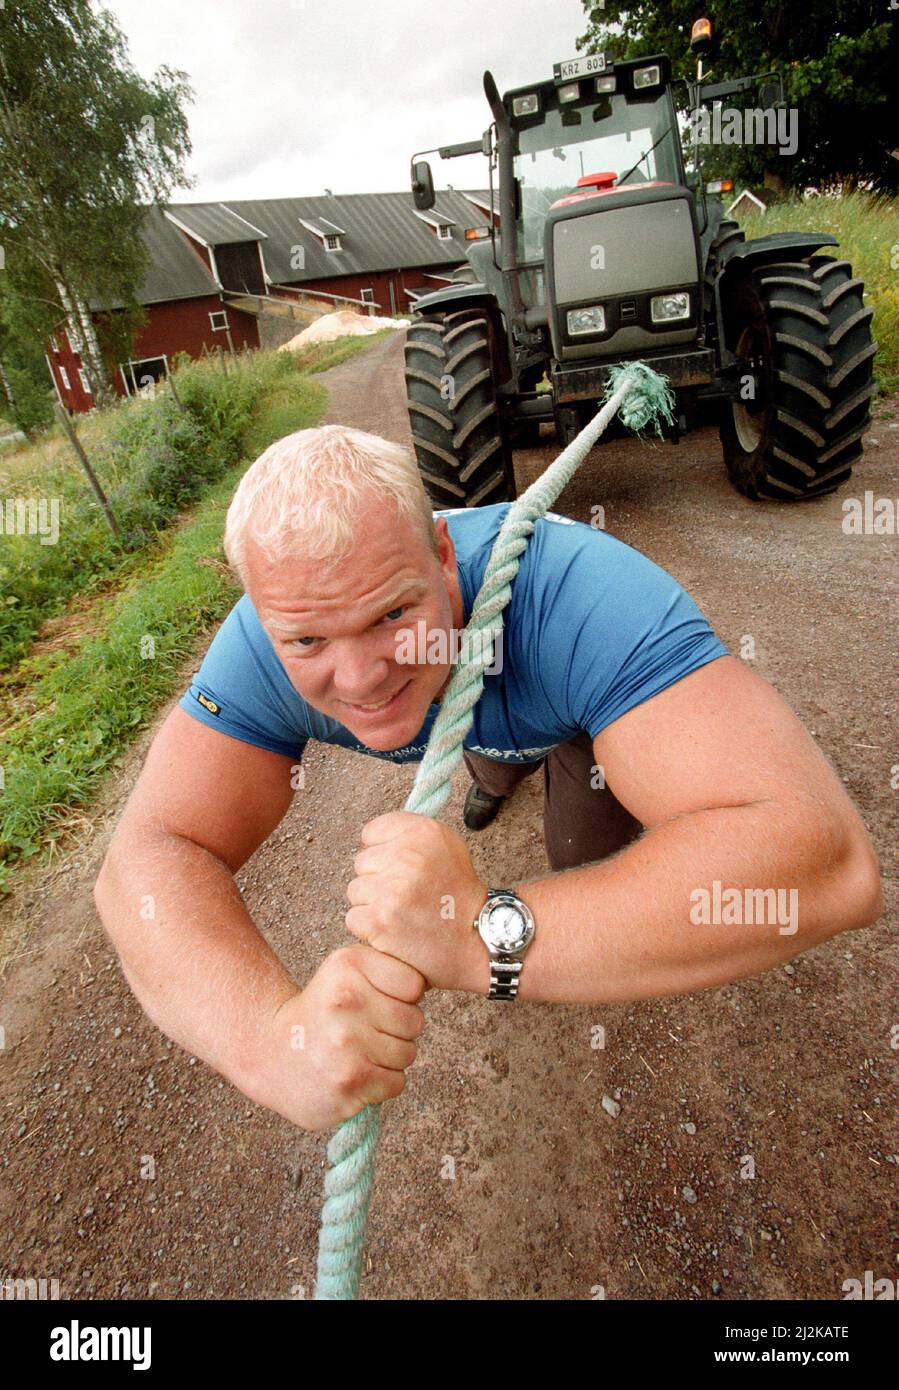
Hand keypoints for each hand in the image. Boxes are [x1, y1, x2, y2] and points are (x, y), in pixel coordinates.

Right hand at [250, 945, 426, 1131]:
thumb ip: (387, 966)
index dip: (403, 998)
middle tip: (365, 1031)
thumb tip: (432, 977)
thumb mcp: (345, 970)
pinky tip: (354, 1073)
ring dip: (389, 1058)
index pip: (415, 985)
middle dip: (398, 1030)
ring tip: (357, 1052)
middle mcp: (347, 999)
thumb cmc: (323, 1010)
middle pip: (415, 1021)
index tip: (378, 1002)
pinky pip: (396, 1082)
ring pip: (408, 1053)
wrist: (272, 1054)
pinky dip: (380, 1083)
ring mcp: (347, 1042)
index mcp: (349, 965)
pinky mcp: (350, 1081)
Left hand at [345, 812, 488, 992]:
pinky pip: (353, 917)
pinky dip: (370, 927)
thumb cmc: (458, 895)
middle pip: (362, 861)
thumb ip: (410, 834)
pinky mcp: (378, 920)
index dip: (384, 852)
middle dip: (379, 878)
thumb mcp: (446, 847)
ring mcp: (391, 889)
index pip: (372, 832)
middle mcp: (406, 856)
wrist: (474, 940)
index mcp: (423, 832)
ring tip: (402, 912)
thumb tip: (374, 836)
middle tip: (407, 894)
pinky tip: (394, 929)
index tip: (401, 867)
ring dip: (373, 903)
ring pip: (355, 890)